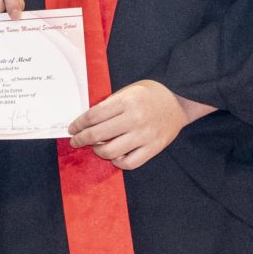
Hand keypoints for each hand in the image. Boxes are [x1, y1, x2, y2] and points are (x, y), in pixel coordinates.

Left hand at [69, 80, 211, 170]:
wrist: (180, 101)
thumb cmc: (151, 94)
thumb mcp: (129, 91)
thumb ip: (110, 104)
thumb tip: (87, 122)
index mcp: (127, 102)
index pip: (93, 116)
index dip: (78, 124)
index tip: (73, 129)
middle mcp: (135, 119)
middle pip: (97, 135)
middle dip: (81, 139)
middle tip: (76, 140)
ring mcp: (144, 135)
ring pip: (110, 152)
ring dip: (98, 151)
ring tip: (96, 147)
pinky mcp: (153, 148)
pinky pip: (129, 163)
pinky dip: (117, 161)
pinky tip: (114, 155)